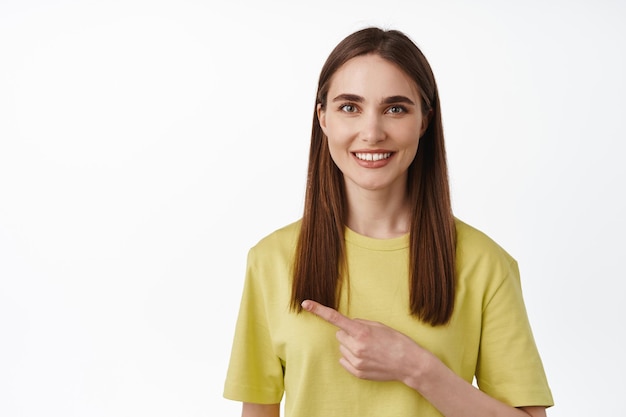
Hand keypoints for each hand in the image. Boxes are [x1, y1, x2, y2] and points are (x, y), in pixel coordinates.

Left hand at [301, 299, 428, 382]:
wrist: (409, 363)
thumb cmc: (397, 341)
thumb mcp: (379, 325)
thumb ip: (360, 323)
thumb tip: (347, 325)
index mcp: (361, 332)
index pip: (335, 318)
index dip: (319, 310)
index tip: (305, 303)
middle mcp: (356, 347)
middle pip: (339, 335)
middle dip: (348, 333)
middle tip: (365, 337)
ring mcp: (356, 361)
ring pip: (342, 348)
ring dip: (351, 346)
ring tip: (369, 348)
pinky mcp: (358, 372)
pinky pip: (345, 361)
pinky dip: (352, 357)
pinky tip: (367, 357)